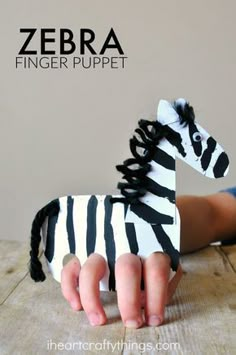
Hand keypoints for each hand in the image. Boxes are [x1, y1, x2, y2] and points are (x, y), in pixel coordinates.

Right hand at [61, 252, 181, 327]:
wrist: (128, 222)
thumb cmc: (148, 251)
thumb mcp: (163, 260)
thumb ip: (164, 280)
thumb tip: (150, 303)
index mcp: (148, 247)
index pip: (156, 270)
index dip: (156, 296)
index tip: (154, 320)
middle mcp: (123, 246)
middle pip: (126, 269)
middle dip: (129, 301)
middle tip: (132, 323)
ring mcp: (99, 248)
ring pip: (92, 270)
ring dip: (93, 299)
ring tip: (99, 320)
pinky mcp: (80, 253)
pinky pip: (69, 270)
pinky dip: (70, 288)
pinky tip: (76, 306)